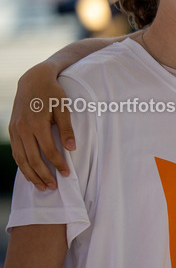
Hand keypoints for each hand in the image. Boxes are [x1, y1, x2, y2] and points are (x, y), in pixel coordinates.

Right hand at [9, 63, 74, 189]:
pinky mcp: (12, 130)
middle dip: (43, 175)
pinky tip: (30, 174)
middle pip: (32, 159)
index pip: (48, 151)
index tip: (66, 174)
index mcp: (37, 124)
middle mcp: (23, 129)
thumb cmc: (52, 94)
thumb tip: (72, 148)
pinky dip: (22, 165)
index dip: (57, 164)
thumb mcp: (63, 108)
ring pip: (21, 159)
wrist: (33, 80)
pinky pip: (16, 152)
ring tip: (41, 186)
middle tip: (53, 187)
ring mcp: (15, 130)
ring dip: (31, 174)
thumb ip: (67, 128)